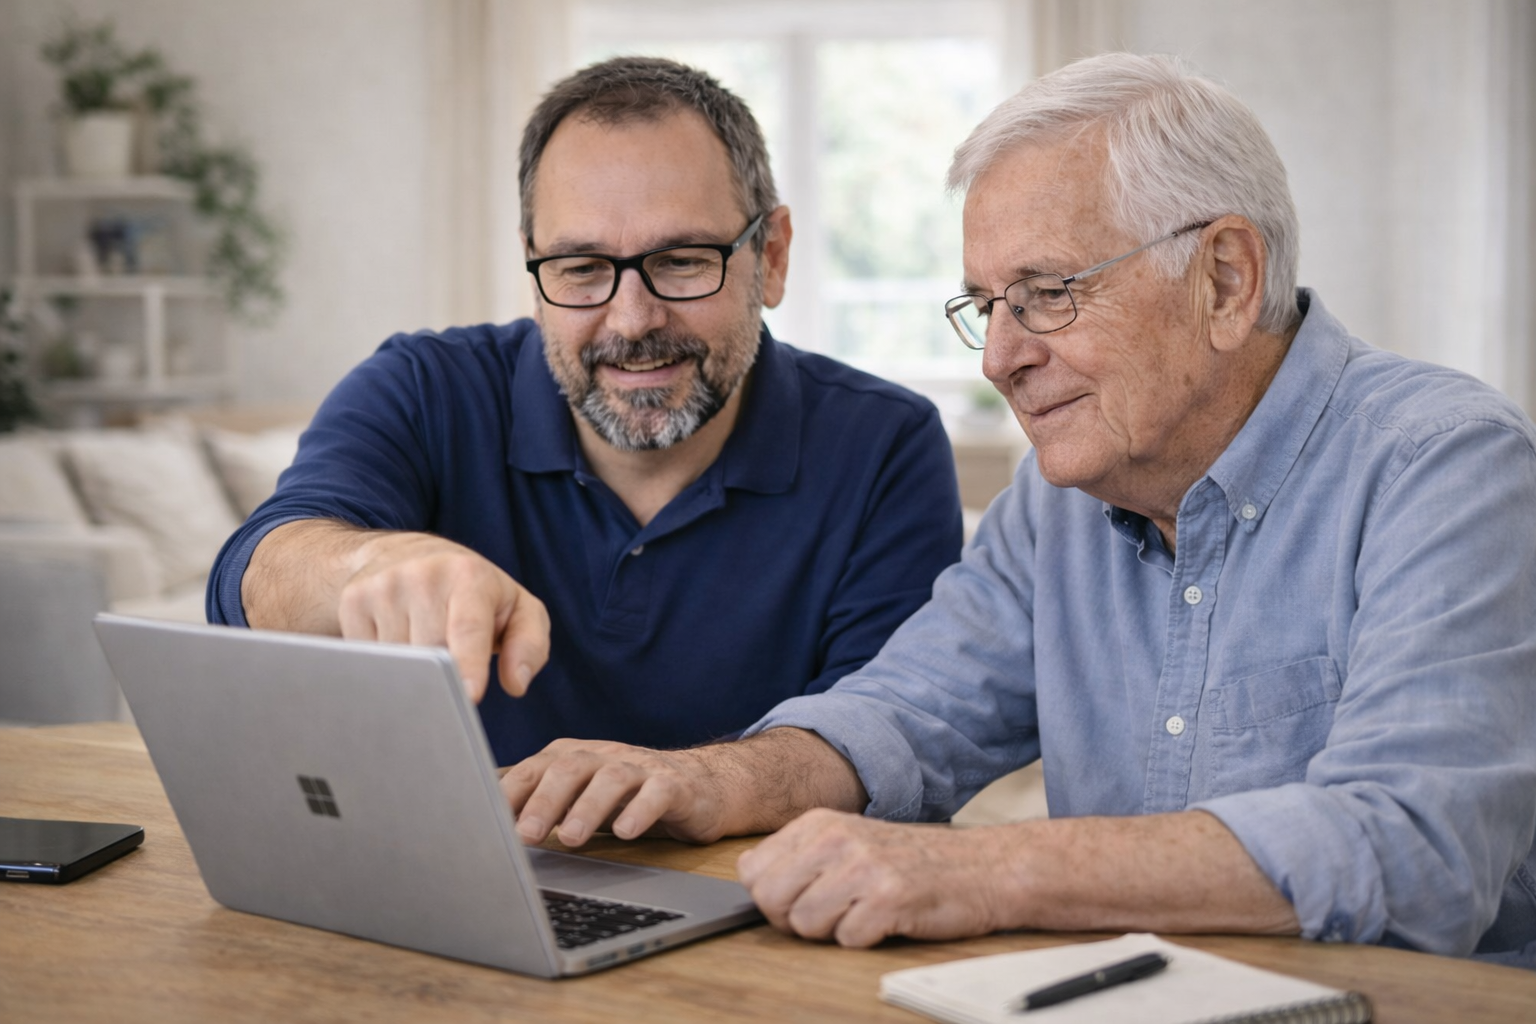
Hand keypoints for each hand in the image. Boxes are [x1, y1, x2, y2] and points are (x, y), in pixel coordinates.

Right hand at [338, 531, 549, 700]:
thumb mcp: (518, 608)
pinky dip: (385, 667)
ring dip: (413, 675)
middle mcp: (423, 575)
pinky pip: (368, 658)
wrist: (406, 555)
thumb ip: (530, 645)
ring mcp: (383, 586)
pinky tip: (399, 648)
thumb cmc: (475, 592)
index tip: (469, 696)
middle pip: (430, 653)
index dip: (468, 664)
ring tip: (427, 656)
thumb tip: (517, 683)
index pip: (467, 628)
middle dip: (442, 680)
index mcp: (469, 576)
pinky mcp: (353, 601)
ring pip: (397, 661)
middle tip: (453, 684)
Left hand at [500, 738, 732, 847]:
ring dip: (588, 807)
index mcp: (575, 756)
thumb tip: (492, 831)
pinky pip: (658, 792)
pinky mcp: (675, 784)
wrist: (700, 786)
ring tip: (572, 838)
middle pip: (571, 767)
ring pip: (612, 777)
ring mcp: (641, 767)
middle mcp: (605, 756)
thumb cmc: (628, 797)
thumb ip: (543, 808)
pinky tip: (626, 832)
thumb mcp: (582, 799)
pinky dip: (640, 810)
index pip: (536, 767)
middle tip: (525, 835)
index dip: (512, 791)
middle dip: (545, 801)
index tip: (488, 818)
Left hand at [736, 809, 1008, 947]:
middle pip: (770, 900)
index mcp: (819, 822)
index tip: (805, 896)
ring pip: (804, 925)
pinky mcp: (888, 899)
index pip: (752, 871)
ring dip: (833, 931)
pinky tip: (889, 919)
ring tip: (865, 912)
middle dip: (795, 919)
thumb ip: (799, 855)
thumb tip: (747, 874)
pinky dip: (866, 940)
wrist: (982, 867)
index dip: (773, 896)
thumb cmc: (912, 861)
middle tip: (835, 911)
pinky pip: (846, 940)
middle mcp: (836, 839)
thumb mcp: (848, 841)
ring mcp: (862, 867)